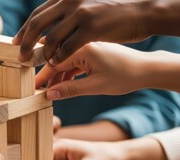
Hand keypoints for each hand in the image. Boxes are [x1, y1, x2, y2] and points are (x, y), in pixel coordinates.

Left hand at [13, 0, 151, 63]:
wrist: (141, 12)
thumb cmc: (112, 15)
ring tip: (41, 63)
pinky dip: (59, 58)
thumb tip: (50, 23)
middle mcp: (70, 2)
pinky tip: (56, 65)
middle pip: (37, 24)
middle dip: (25, 42)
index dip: (24, 29)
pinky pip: (68, 47)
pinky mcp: (91, 28)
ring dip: (43, 54)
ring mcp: (80, 14)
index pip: (38, 14)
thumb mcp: (85, 8)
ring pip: (51, 38)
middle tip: (20, 56)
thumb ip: (67, 14)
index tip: (15, 41)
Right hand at [35, 42, 152, 100]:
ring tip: (50, 93)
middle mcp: (82, 45)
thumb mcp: (95, 87)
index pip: (54, 62)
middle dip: (48, 78)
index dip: (42, 77)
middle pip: (57, 61)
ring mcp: (87, 48)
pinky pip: (74, 64)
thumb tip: (49, 94)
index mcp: (82, 48)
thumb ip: (70, 90)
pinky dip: (68, 75)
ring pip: (65, 64)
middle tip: (38, 93)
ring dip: (57, 78)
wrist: (147, 70)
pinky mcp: (92, 53)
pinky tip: (63, 86)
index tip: (32, 89)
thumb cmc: (124, 76)